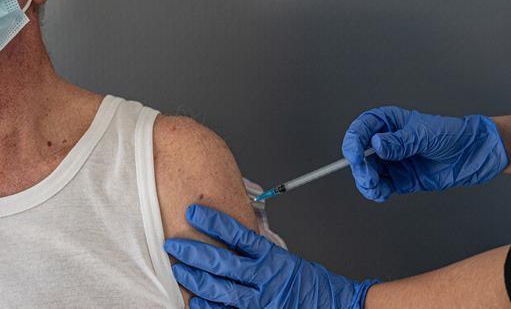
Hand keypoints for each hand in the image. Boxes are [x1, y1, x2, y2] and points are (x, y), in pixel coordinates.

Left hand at [165, 204, 376, 308]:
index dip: (214, 222)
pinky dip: (210, 307)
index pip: (238, 234)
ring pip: (221, 289)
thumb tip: (231, 237)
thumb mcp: (287, 261)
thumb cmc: (311, 285)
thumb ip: (260, 253)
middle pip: (222, 262)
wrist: (337, 307)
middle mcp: (266, 278)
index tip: (193, 212)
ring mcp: (261, 301)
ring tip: (179, 269)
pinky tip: (196, 301)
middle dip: (194, 252)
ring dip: (196, 279)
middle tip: (173, 244)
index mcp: (273, 258)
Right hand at [342, 106, 507, 201]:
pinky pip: (380, 186)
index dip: (354, 140)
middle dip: (359, 165)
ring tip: (375, 187)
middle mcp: (387, 142)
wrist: (472, 155)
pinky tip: (381, 194)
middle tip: (367, 174)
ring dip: (366, 181)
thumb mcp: (425, 135)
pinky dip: (376, 192)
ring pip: (368, 172)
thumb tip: (376, 145)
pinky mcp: (400, 179)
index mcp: (390, 122)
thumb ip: (400, 142)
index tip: (354, 153)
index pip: (363, 127)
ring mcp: (393, 161)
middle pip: (360, 152)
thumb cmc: (451, 135)